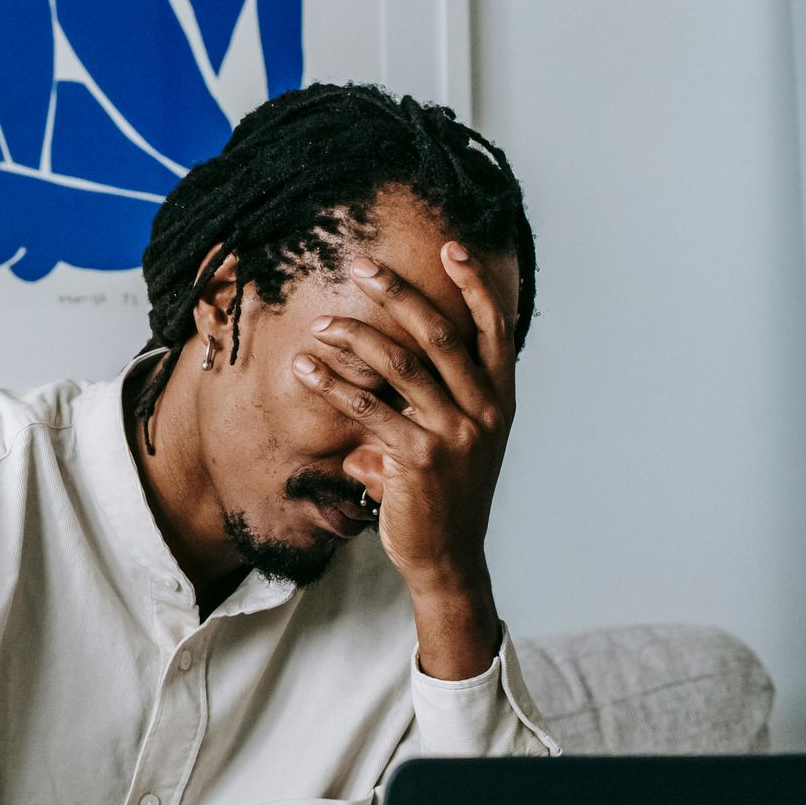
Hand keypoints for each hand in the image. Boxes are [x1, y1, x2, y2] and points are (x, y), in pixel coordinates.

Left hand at [289, 242, 515, 592]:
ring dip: (356, 337)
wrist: (447, 557)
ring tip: (321, 323)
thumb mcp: (458, 441)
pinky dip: (334, 384)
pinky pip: (369, 409)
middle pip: (441, 335)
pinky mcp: (417, 459)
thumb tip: (393, 369)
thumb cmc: (445, 495)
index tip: (452, 247)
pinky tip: (305, 369)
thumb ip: (437, 400)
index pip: (495, 329)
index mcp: (500, 400)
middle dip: (400, 293)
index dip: (475, 285)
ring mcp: (454, 435)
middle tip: (363, 266)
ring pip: (402, 365)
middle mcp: (484, 412)